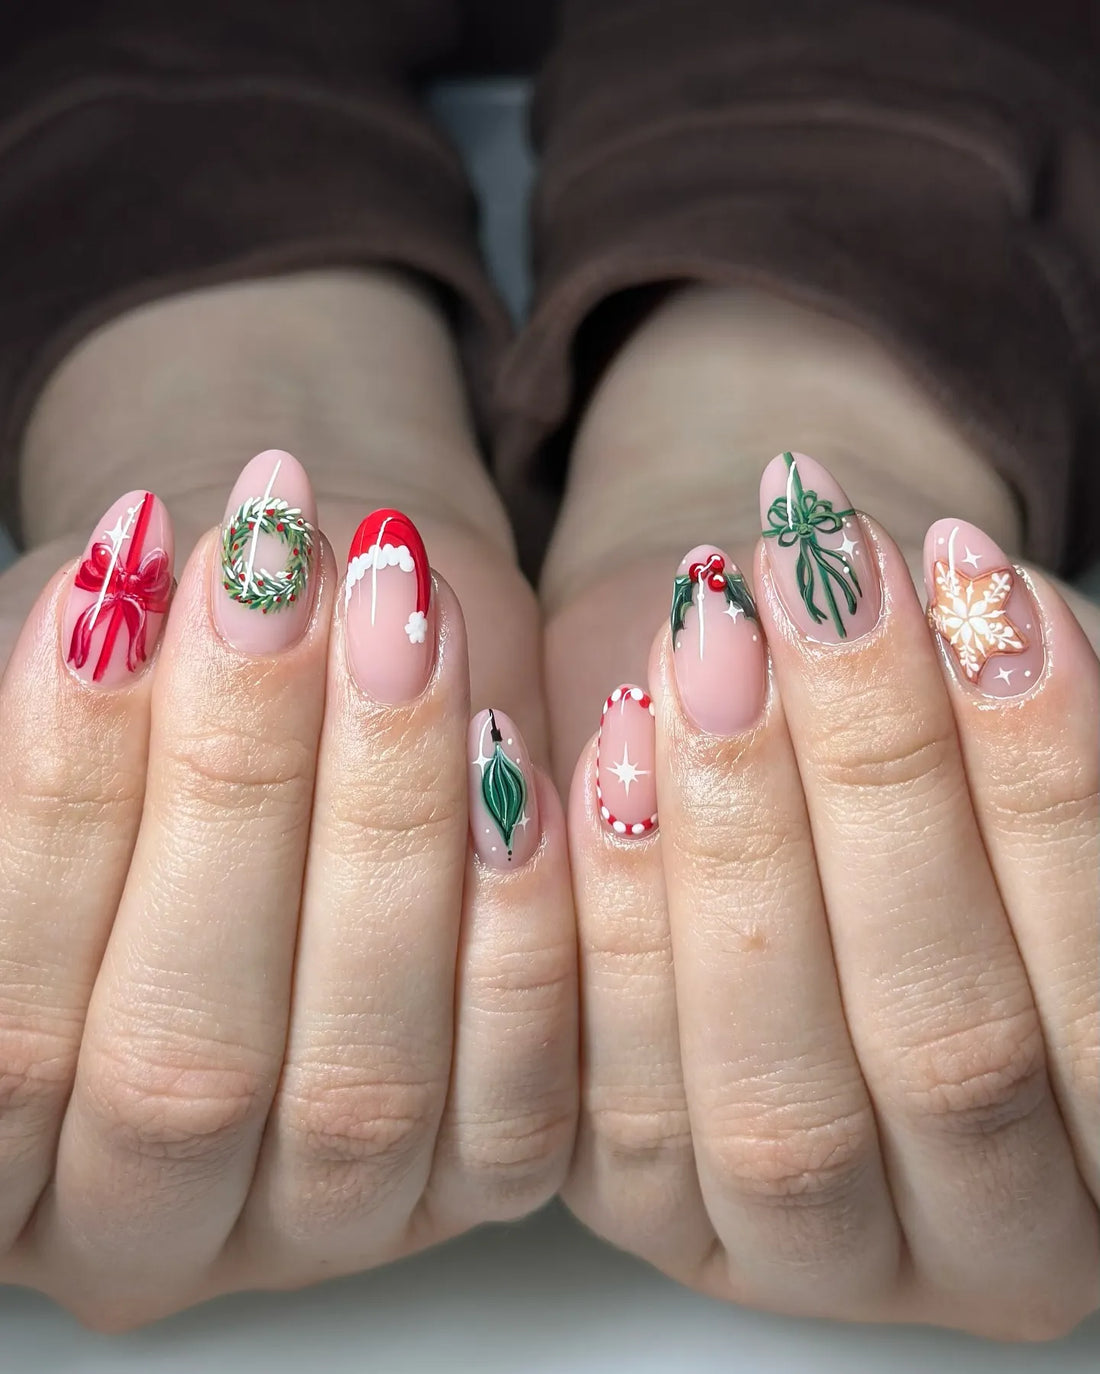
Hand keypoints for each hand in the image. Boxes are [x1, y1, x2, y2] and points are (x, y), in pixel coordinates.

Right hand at [0, 449, 575, 1329]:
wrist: (311, 765)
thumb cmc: (164, 736)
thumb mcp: (90, 719)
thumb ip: (79, 716)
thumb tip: (117, 612)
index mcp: (0, 1158)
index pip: (9, 1015)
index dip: (65, 794)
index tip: (119, 580)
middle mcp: (146, 1223)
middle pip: (185, 1063)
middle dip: (238, 789)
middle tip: (283, 579)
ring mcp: (320, 1226)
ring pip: (362, 1086)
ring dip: (392, 828)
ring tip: (409, 619)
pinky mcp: (469, 1190)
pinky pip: (517, 1108)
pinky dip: (522, 925)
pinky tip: (517, 759)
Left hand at [558, 448, 1098, 1340]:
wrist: (786, 834)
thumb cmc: (936, 796)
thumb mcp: (1009, 769)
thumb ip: (1033, 740)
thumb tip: (990, 612)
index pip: (1095, 999)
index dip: (1041, 785)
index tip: (973, 580)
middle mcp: (983, 1238)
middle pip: (945, 1050)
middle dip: (878, 785)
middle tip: (816, 584)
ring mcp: (800, 1254)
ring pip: (772, 1100)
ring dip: (733, 841)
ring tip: (706, 634)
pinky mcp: (648, 1214)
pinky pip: (610, 1105)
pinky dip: (610, 922)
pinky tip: (601, 752)